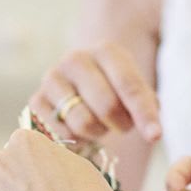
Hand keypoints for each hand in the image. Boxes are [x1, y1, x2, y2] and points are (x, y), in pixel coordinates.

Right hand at [27, 43, 161, 142]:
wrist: (78, 82)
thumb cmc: (115, 88)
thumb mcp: (134, 89)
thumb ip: (147, 106)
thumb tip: (152, 132)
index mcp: (107, 51)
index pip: (130, 86)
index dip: (144, 114)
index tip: (155, 136)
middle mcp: (76, 59)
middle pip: (107, 106)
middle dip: (122, 125)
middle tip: (124, 126)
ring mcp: (52, 78)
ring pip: (83, 122)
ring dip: (99, 132)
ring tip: (101, 124)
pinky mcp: (36, 100)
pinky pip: (62, 133)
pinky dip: (77, 139)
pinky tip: (80, 130)